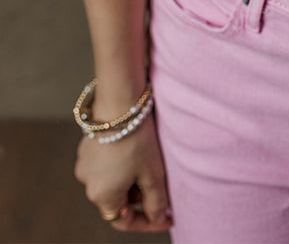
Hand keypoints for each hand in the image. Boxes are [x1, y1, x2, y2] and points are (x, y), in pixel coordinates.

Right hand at [74, 112, 172, 231]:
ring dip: (131, 179)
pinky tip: (136, 148)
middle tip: (161, 183)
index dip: (148, 222)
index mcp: (102, 195)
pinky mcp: (87, 146)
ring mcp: (85, 163)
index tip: (168, 217)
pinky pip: (106, 164)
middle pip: (118, 200)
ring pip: (112, 181)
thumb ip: (156, 201)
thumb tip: (159, 218)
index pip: (124, 221)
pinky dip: (121, 164)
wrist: (120, 101)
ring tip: (150, 162)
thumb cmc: (137, 138)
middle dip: (140, 196)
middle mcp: (88, 183)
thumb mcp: (153, 173)